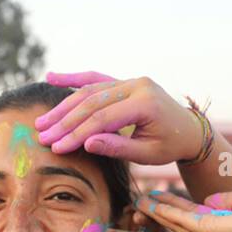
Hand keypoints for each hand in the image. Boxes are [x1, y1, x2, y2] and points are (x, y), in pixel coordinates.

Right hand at [35, 71, 202, 163]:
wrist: (189, 129)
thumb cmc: (170, 145)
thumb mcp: (148, 154)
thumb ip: (118, 148)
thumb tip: (86, 144)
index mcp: (145, 103)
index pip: (102, 119)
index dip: (76, 133)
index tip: (56, 147)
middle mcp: (137, 85)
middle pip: (92, 102)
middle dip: (64, 121)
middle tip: (42, 134)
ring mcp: (130, 80)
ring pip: (90, 90)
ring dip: (64, 105)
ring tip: (43, 121)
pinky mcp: (124, 81)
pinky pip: (96, 78)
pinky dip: (74, 78)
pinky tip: (52, 77)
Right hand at [134, 180, 231, 231]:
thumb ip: (228, 199)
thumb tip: (210, 199)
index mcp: (227, 220)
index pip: (194, 213)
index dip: (175, 205)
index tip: (157, 196)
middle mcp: (218, 231)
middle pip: (181, 220)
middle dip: (160, 210)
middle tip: (138, 202)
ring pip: (178, 223)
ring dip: (157, 212)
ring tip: (138, 203)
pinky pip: (184, 222)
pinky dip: (166, 213)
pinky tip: (152, 206)